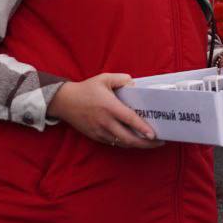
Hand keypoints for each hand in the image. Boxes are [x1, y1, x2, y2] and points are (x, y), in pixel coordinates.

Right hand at [48, 73, 163, 148]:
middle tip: (159, 142)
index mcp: (109, 107)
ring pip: (122, 143)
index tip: (154, 135)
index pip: (129, 120)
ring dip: (137, 145)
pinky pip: (114, 143)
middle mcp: (105, 121)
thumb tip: (134, 84)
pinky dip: (126, 143)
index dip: (142, 128)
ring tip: (151, 143)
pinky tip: (135, 141)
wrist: (63, 102)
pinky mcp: (95, 136)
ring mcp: (100, 131)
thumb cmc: (86, 89)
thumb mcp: (104, 78)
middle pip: (128, 138)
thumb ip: (122, 79)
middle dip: (145, 143)